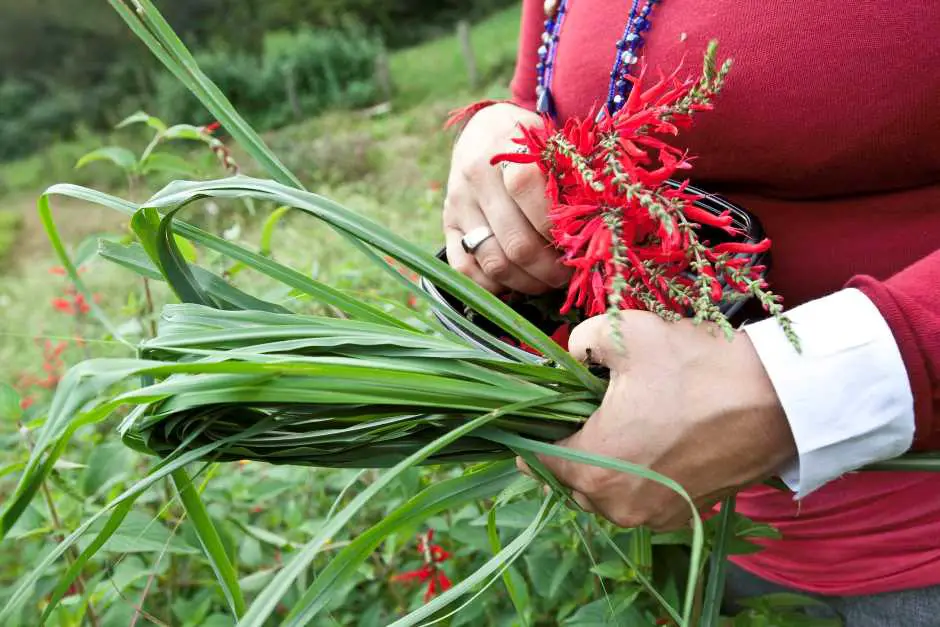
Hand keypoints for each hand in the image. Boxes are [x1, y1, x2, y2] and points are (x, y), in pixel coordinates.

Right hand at [444, 103, 569, 293]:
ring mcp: (459, 205)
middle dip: (549, 269)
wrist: (486, 130)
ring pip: (494, 263)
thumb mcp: (553, 144)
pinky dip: (493, 286)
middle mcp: (476, 178)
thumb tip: (595, 230)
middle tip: (568, 274)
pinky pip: (464, 269)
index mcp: (505, 150)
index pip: (527, 190)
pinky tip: (515, 282)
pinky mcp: (448, 226)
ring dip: (527, 283)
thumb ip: (570, 178)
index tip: (578, 243)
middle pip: (516, 242)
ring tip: (547, 282)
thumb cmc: (533, 142)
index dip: (557, 226)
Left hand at [520, 312, 796, 530]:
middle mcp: (616, 506)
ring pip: (606, 489)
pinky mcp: (685, 514)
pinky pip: (640, 496)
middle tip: (583, 408)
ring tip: (621, 420)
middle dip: (570, 444)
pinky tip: (652, 438)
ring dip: (604, 460)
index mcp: (592, 469)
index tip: (540, 407)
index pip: (537, 457)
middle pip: (570, 477)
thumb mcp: (624, 333)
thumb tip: (572, 353)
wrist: (779, 400)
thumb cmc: (695, 366)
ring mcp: (653, 516)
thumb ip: (580, 341)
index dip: (534, 429)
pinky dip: (637, 473)